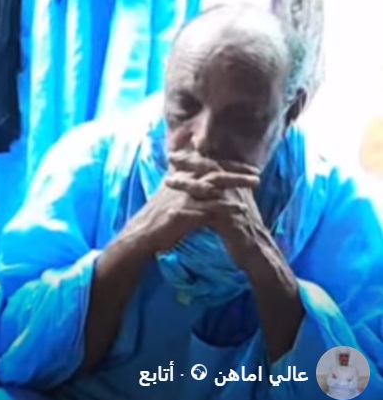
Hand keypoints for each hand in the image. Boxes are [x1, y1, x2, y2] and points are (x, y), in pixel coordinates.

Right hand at [132, 151, 260, 252]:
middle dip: (237, 170)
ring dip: (236, 182)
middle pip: (213, 170)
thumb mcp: (172, 196)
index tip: (249, 167)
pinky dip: (227, 207)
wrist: (142, 235)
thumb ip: (187, 186)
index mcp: (181, 178)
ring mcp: (182, 197)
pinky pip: (209, 208)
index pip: (208, 165)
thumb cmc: (159, 218)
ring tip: (256, 184)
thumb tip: (203, 184)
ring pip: (213, 184)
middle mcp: (182, 184)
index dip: (230, 165)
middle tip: (257, 172)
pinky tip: (242, 209)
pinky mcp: (182, 213)